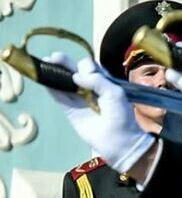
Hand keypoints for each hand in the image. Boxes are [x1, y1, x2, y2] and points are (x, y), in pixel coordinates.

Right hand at [45, 53, 154, 172]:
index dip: (86, 66)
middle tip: (55, 57)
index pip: (90, 66)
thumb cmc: (120, 115)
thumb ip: (98, 81)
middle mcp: (90, 87)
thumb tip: (75, 76)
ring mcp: (78, 98)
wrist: (118, 140)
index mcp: (103, 81)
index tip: (86, 73)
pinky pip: (58, 96)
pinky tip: (44, 79)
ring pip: (64, 81)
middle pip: (74, 70)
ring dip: (55, 72)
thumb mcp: (115, 94)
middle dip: (66, 62)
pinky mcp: (70, 109)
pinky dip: (51, 88)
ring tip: (46, 62)